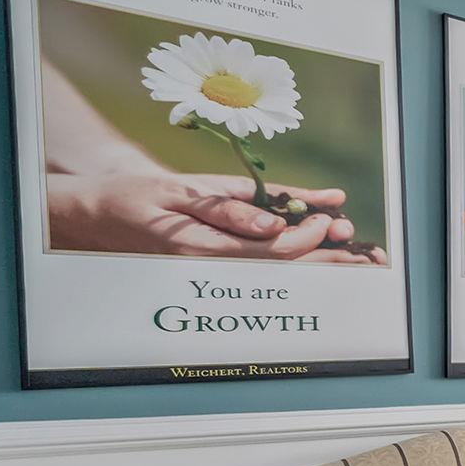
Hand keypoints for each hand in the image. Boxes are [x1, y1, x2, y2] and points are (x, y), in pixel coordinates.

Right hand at [47, 174, 379, 261]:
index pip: (269, 252)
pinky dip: (295, 258)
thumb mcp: (183, 191)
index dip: (305, 238)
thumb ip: (231, 208)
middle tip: (360, 248)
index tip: (328, 220)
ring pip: (276, 274)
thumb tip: (278, 221)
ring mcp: (213, 273)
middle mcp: (212, 268)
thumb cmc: (142, 197)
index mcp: (201, 249)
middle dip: (325, 259)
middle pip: (282, 270)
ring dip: (316, 264)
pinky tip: (320, 243)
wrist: (104, 216)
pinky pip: (262, 267)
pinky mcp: (216, 269)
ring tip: (351, 251)